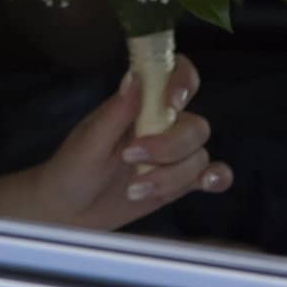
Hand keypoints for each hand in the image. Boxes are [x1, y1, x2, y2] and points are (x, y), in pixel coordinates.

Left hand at [30, 55, 231, 229]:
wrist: (69, 212)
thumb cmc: (73, 169)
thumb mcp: (88, 141)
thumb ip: (116, 112)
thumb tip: (134, 76)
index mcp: (140, 103)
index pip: (175, 75)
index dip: (183, 81)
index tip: (172, 103)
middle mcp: (162, 123)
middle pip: (194, 125)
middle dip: (169, 146)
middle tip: (130, 158)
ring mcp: (174, 154)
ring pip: (199, 155)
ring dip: (171, 176)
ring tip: (133, 189)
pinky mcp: (180, 182)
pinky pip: (212, 174)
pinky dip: (216, 177)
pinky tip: (206, 184)